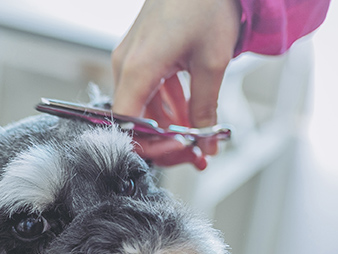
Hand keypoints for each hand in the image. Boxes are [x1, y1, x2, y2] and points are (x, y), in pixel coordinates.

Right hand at [112, 0, 241, 168]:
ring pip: (142, 108)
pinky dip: (168, 107)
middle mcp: (125, 65)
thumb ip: (204, 108)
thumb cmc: (207, 2)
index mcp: (137, 68)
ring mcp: (130, 59)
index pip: (126, 126)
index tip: (180, 153)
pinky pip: (148, 91)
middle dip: (164, 142)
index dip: (151, 147)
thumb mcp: (213, 62)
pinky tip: (191, 117)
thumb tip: (205, 144)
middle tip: (196, 155)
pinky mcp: (140, 54)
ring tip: (200, 142)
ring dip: (169, 127)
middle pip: (134, 121)